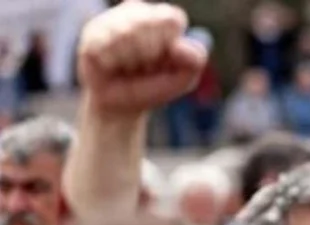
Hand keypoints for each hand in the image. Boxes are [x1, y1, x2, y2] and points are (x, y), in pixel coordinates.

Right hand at [77, 0, 206, 116]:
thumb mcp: (184, 79)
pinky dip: (112, 62)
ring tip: (128, 66)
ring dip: (129, 59)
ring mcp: (112, 19)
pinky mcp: (92, 31)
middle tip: (144, 66)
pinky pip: (104, 44)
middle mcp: (138, 12)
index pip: (172, 18)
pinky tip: (112, 66)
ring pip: (124, 33)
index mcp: (165, 18)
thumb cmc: (154, 86)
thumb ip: (194, 60)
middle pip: (147, 23)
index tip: (163, 59)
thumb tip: (177, 46)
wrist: (122, 105)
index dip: (167, 43)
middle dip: (148, 53)